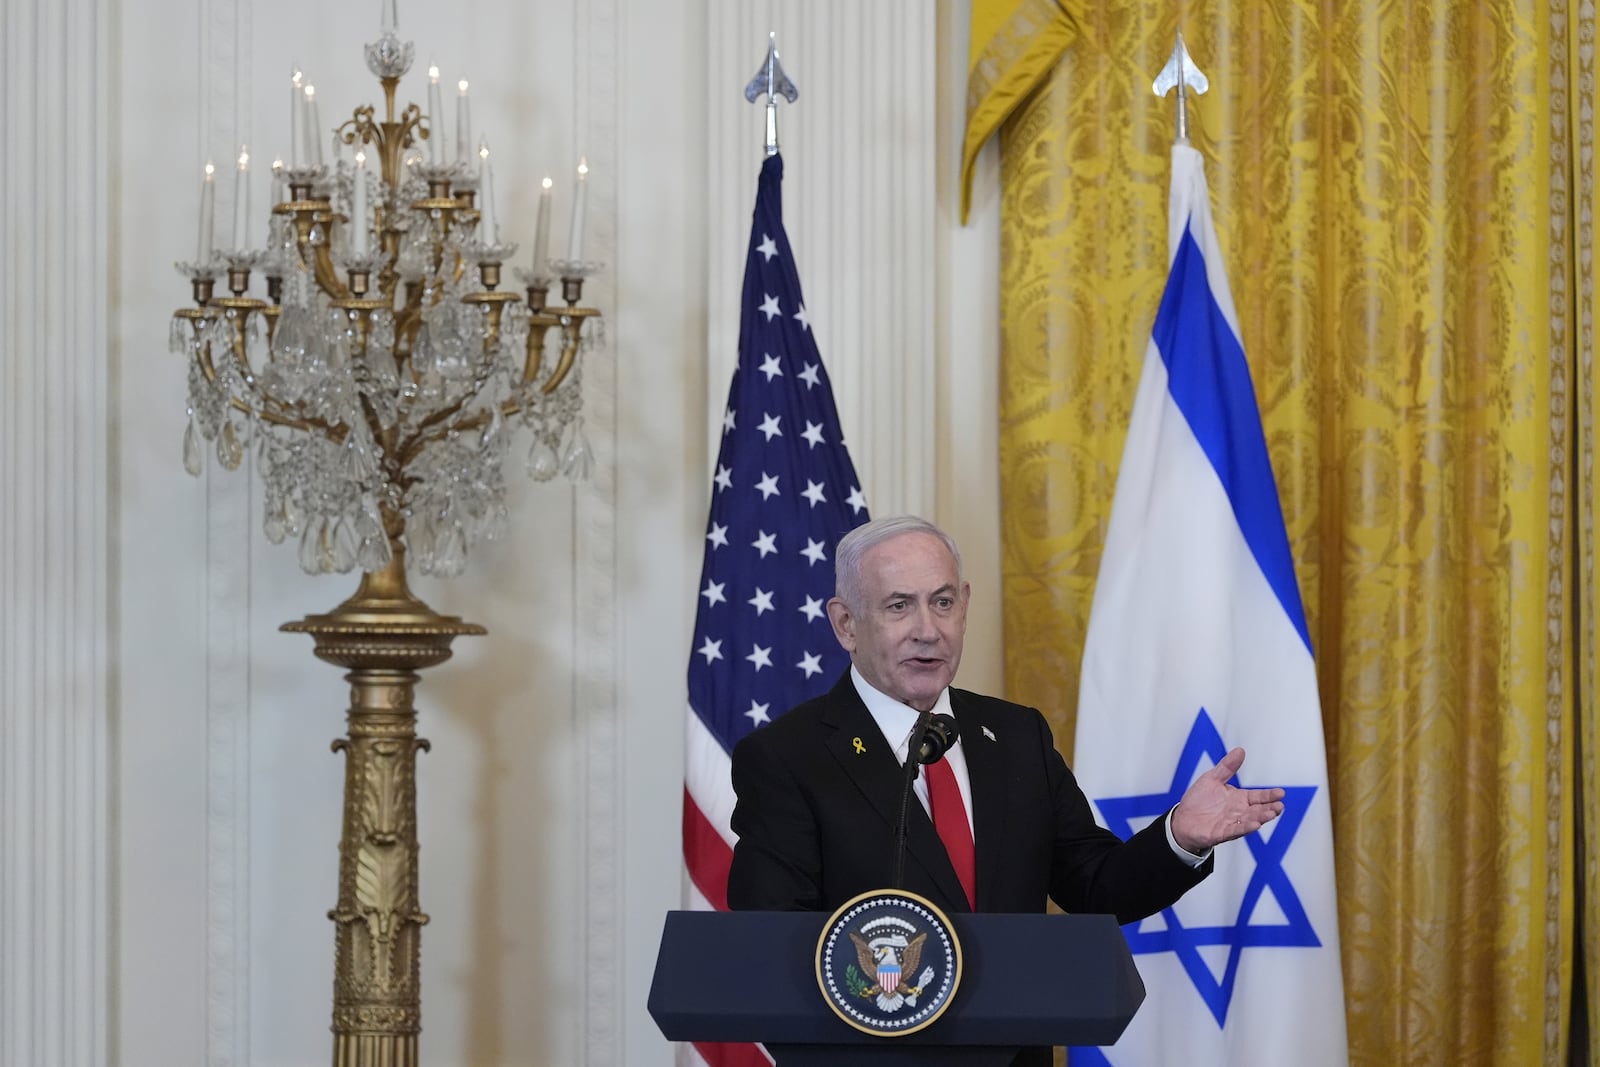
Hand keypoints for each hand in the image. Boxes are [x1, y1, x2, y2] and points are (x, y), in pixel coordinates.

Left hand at [1169, 747, 1283, 853]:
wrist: (1182, 819)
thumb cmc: (1198, 800)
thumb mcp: (1212, 778)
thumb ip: (1227, 767)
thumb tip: (1240, 751)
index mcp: (1238, 798)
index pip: (1258, 797)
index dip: (1269, 795)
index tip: (1281, 793)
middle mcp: (1238, 812)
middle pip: (1258, 810)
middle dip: (1270, 808)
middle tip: (1280, 805)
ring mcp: (1231, 823)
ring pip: (1250, 820)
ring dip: (1261, 817)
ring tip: (1271, 813)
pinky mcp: (1221, 833)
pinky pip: (1235, 830)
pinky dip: (1245, 828)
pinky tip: (1255, 825)